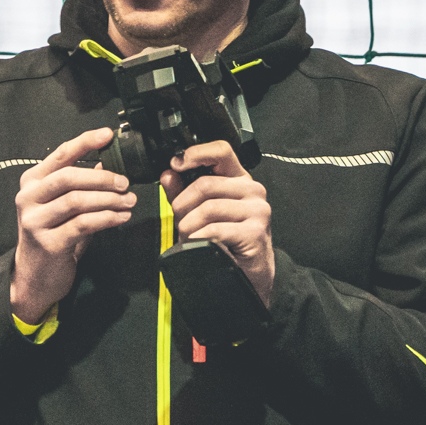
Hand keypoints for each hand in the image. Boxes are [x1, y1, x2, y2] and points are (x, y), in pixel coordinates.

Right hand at [11, 128, 135, 322]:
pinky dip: (106, 218)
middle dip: (102, 177)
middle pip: (69, 177)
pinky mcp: (48, 242)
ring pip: (77, 201)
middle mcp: (29, 198)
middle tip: (125, 182)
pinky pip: (83, 224)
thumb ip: (80, 185)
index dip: (85, 142)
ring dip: (108, 199)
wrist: (36, 277)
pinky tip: (121, 217)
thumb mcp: (63, 206)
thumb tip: (107, 164)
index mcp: (32, 182)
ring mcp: (36, 221)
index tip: (108, 135)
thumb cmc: (54, 236)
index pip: (60, 155)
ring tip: (129, 201)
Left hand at [160, 141, 273, 306]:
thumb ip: (183, 191)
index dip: (196, 153)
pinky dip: (200, 237)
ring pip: (208, 207)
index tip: (177, 164)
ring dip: (189, 225)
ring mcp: (257, 210)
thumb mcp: (199, 211)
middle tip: (178, 221)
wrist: (247, 274)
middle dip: (183, 205)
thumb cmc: (225, 240)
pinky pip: (216, 229)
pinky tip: (198, 243)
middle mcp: (252, 190)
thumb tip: (168, 174)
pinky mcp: (255, 231)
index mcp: (239, 179)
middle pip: (206, 184)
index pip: (221, 150)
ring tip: (188, 236)